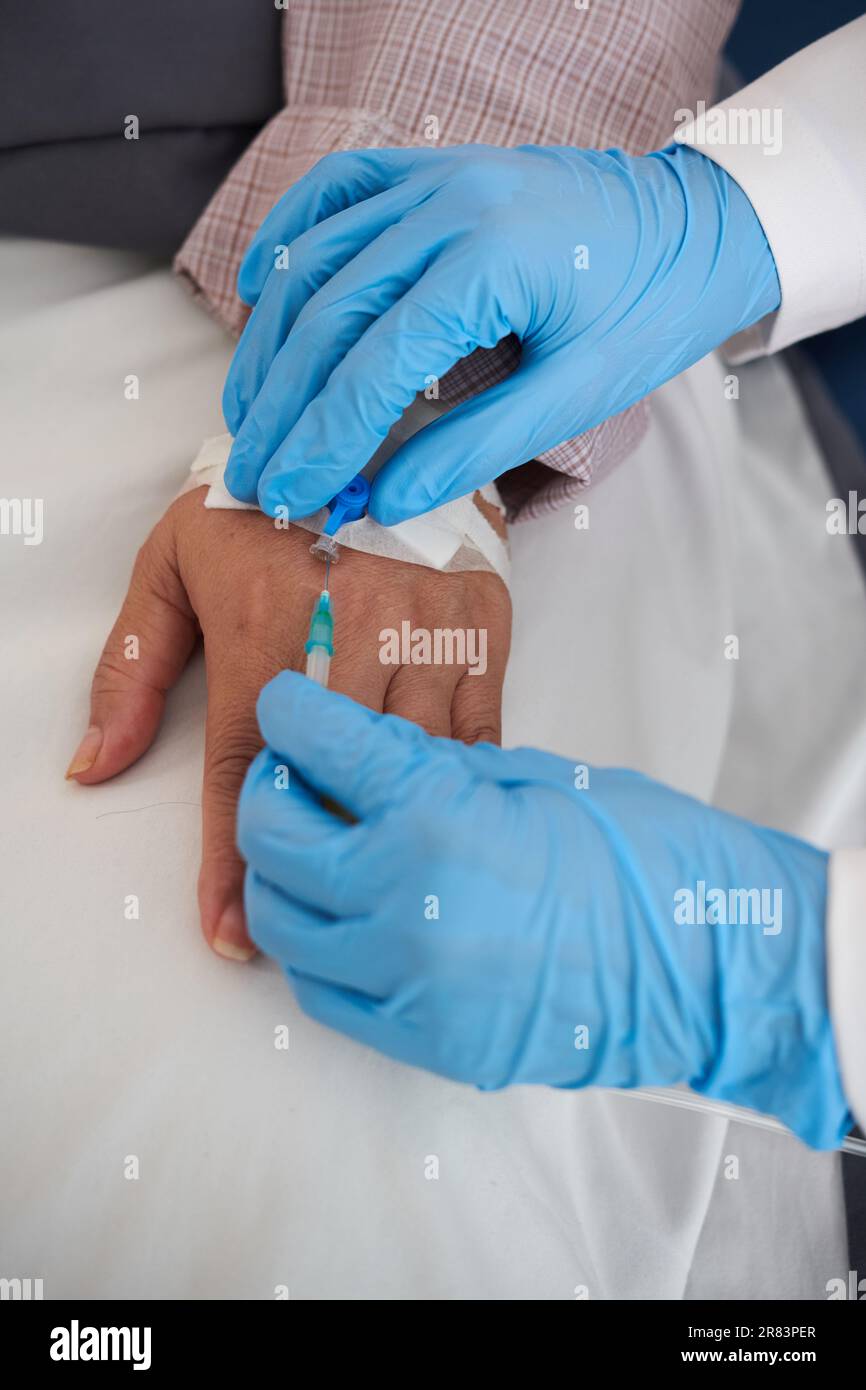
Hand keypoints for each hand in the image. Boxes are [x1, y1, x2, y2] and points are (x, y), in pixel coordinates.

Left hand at [66, 489, 509, 960]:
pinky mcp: (482, 631)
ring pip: (410, 769)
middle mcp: (350, 631)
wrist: (385, 424)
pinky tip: (440, 820)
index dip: (232, 861)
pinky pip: (475, 739)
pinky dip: (454, 788)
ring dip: (388, 831)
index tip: (230, 934)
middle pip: (335, 783)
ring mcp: (426, 633)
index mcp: (263, 620)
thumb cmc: (267, 504)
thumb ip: (130, 665)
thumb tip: (94, 765)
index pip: (244, 768)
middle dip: (318, 855)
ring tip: (376, 878)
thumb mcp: (175, 562)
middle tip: (308, 906)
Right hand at [222, 142, 778, 523]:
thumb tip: (385, 499)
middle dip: (281, 408)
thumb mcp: (578, 394)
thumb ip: (477, 447)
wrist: (695, 226)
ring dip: (268, 344)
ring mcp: (433, 174)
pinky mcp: (429, 166)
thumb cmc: (648, 311)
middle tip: (251, 474)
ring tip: (246, 415)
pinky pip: (334, 191)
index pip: (373, 364)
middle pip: (326, 314)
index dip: (321, 440)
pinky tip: (258, 294)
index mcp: (491, 259)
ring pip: (313, 258)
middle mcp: (448, 202)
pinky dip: (286, 242)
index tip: (287, 495)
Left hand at [239, 673, 849, 1148]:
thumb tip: (367, 752)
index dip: (291, 711)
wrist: (701, 962)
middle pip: (272, 835)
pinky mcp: (421, 1036)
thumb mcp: (531, 778)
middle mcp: (401, 896)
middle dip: (269, 791)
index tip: (288, 704)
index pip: (318, 743)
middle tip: (295, 776)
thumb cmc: (637, 855)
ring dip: (280, 874)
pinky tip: (345, 918)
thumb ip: (434, 767)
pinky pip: (323, 990)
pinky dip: (317, 947)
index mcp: (434, 813)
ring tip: (316, 851)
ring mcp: (405, 976)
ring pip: (280, 921)